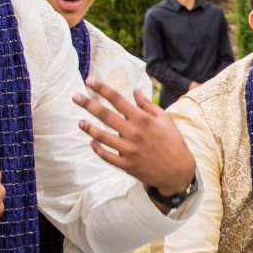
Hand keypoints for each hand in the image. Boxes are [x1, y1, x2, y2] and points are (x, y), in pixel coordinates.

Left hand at [75, 82, 196, 194]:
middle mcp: (133, 132)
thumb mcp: (165, 119)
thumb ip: (147, 105)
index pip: (117, 99)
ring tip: (80, 122)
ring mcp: (129, 150)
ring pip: (102, 136)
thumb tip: (135, 91)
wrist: (178, 171)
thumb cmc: (173, 142)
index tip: (89, 81)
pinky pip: (106, 155)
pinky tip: (92, 141)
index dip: (102, 88)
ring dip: (88, 128)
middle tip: (74, 97)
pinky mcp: (127, 165)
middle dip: (88, 104)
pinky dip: (97, 148)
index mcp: (142, 119)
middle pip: (105, 115)